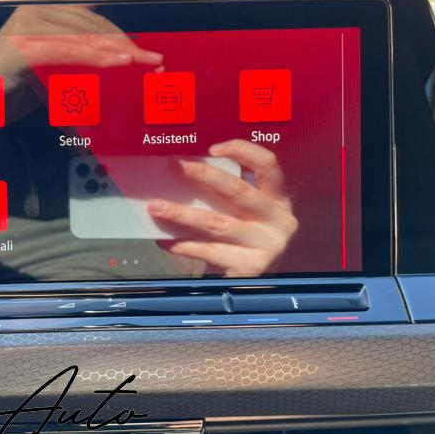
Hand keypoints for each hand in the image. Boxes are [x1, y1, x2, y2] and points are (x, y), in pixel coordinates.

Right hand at [0, 0, 163, 79]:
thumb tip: (96, 8)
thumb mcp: (46, 59)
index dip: (118, 34)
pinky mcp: (21, 46)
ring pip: (83, 36)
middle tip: (152, 61)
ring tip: (143, 63)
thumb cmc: (11, 86)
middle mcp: (30, 6)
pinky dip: (96, 58)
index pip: (88, 16)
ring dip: (117, 51)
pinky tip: (119, 63)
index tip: (144, 52)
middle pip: (90, 24)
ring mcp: (24, 23)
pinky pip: (68, 51)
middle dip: (124, 44)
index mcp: (37, 3)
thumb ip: (70, 38)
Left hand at [147, 140, 297, 276]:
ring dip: (182, 213)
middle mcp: (279, 220)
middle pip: (238, 191)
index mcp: (278, 199)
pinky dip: (183, 245)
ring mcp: (267, 245)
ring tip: (156, 206)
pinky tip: (165, 240)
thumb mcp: (247, 215)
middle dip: (203, 175)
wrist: (257, 285)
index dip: (243, 151)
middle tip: (175, 165)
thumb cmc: (245, 240)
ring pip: (217, 223)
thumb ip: (228, 195)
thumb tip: (183, 171)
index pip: (268, 165)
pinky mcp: (250, 268)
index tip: (212, 148)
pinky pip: (209, 251)